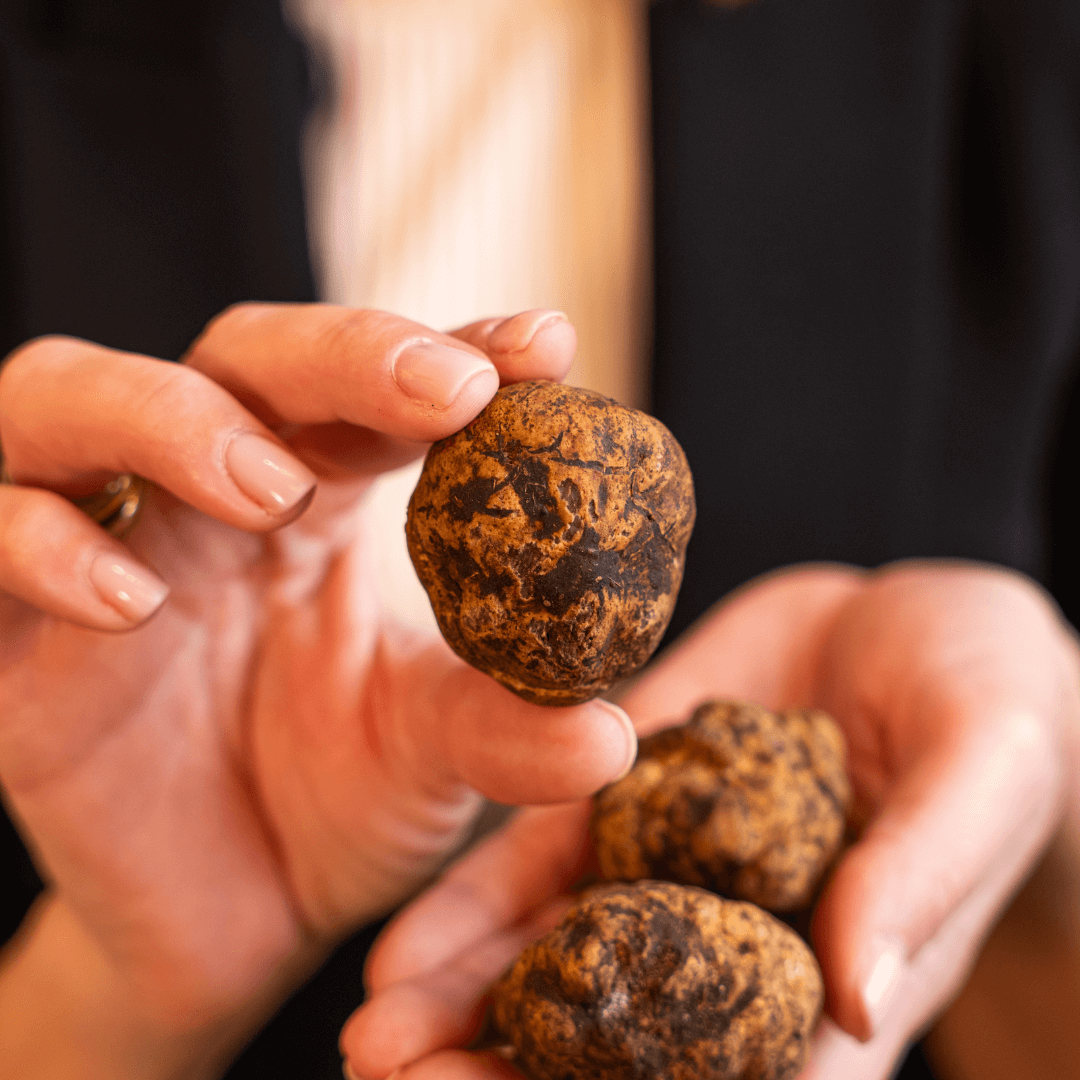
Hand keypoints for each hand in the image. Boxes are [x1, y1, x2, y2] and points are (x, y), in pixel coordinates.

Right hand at [0, 305, 637, 1077]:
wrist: (229, 926)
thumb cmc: (338, 808)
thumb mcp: (433, 760)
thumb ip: (506, 729)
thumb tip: (609, 731)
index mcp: (320, 498)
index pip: (373, 387)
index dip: (453, 350)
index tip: (546, 346)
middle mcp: (205, 498)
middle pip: (236, 354)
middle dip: (336, 354)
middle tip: (440, 388)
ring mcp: (98, 547)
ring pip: (66, 398)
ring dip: (167, 417)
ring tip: (267, 485)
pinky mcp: (9, 639)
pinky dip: (44, 545)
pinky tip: (133, 601)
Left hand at [342, 562, 1079, 1079]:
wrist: (917, 627)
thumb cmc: (991, 706)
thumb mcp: (979, 770)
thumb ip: (923, 874)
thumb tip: (859, 998)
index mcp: (832, 973)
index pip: (741, 1076)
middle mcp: (736, 939)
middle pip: (623, 1042)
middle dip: (515, 1076)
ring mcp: (672, 867)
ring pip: (561, 964)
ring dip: (465, 1009)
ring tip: (372, 1039)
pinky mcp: (629, 793)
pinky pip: (544, 862)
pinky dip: (475, 912)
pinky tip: (401, 950)